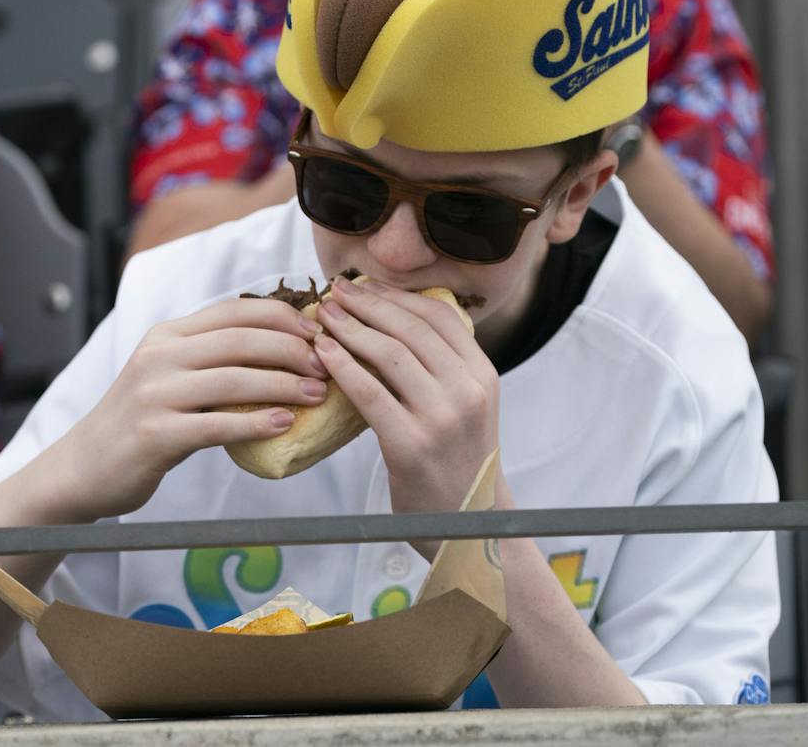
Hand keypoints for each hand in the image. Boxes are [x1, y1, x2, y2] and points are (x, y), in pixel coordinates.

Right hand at [40, 297, 330, 520]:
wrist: (83, 467)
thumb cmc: (140, 422)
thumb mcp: (168, 375)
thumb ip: (210, 358)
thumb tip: (281, 349)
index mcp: (167, 335)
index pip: (235, 310)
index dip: (282, 317)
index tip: (317, 331)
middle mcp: (159, 356)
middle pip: (241, 340)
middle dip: (293, 349)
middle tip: (327, 365)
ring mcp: (155, 394)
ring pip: (234, 378)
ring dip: (285, 384)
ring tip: (318, 393)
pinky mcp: (156, 434)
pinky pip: (217, 424)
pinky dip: (258, 422)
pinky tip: (285, 424)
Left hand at [314, 277, 498, 523]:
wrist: (466, 524)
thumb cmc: (455, 458)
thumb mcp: (466, 404)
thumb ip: (442, 364)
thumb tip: (390, 315)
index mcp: (484, 374)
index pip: (438, 315)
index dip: (396, 295)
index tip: (364, 284)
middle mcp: (468, 391)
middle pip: (410, 328)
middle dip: (367, 304)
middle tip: (335, 291)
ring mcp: (441, 418)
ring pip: (388, 354)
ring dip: (350, 328)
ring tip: (324, 316)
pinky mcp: (410, 445)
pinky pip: (369, 392)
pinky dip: (342, 365)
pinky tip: (323, 352)